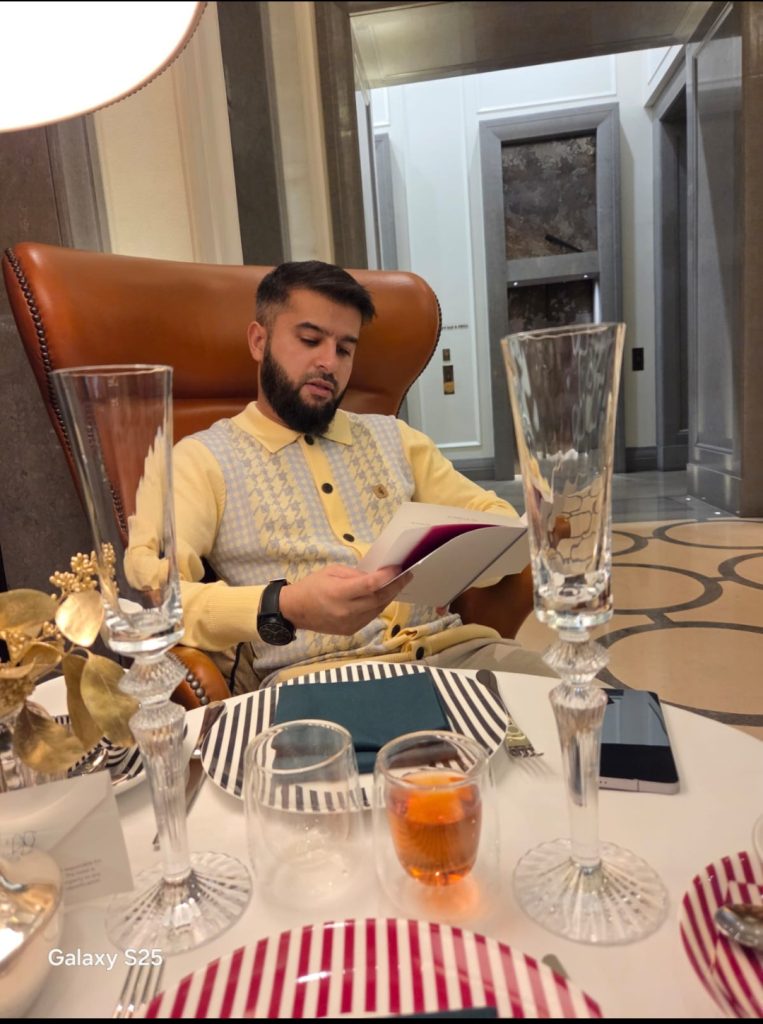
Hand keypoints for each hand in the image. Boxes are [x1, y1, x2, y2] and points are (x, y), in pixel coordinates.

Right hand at [279, 564, 409, 635]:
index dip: (386, 577)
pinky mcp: (351, 630)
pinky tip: (382, 596)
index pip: (369, 586)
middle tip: (407, 576)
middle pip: (379, 599)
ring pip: (378, 609)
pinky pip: (371, 616)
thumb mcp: (331, 571)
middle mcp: (346, 611)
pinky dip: (379, 606)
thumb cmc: (312, 586)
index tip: (399, 569)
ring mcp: (350, 623)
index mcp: (339, 593)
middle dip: (395, 586)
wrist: (296, 611)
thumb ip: (355, 574)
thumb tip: (375, 576)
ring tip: (398, 584)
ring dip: (389, 596)